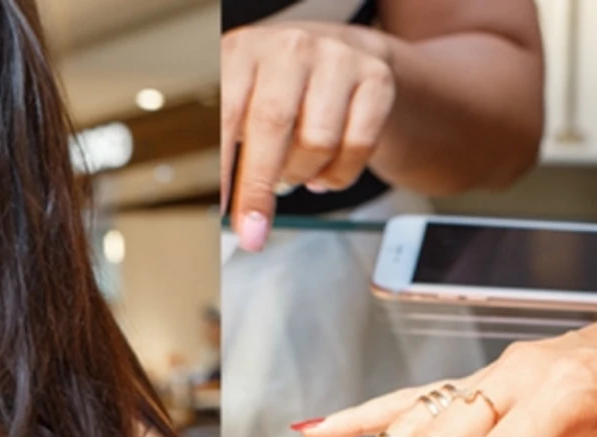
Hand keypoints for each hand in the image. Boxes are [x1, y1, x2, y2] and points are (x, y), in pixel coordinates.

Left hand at [222, 21, 394, 251]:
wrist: (339, 56)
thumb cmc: (277, 90)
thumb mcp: (240, 103)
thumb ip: (223, 149)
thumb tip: (220, 207)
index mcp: (242, 52)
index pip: (226, 115)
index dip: (222, 168)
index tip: (220, 212)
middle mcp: (289, 48)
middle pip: (272, 125)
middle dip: (259, 188)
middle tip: (254, 229)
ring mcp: (336, 59)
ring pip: (318, 141)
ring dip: (302, 175)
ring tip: (294, 173)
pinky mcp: (376, 78)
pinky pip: (358, 145)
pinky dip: (338, 174)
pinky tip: (323, 172)